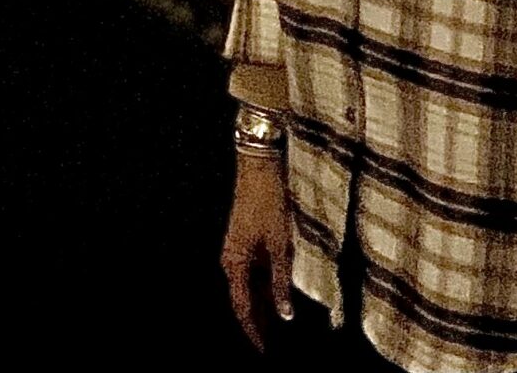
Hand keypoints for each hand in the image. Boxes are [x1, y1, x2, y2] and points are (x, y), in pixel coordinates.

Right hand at [221, 150, 294, 350]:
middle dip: (258, 320)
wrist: (259, 165)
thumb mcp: (280, 244)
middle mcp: (231, 261)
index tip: (264, 351)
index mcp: (234, 265)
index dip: (254, 331)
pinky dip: (265, 283)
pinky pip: (253, 270)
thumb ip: (281, 280)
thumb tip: (285, 314)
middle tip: (273, 342)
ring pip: (250, 284)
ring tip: (279, 321)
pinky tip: (279, 289)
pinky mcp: (246, 238)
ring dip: (263, 302)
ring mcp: (237, 249)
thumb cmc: (269, 203)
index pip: (242, 308)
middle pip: (244, 299)